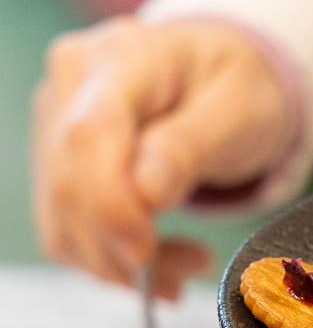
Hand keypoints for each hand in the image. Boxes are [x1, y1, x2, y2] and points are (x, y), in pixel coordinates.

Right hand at [33, 17, 292, 298]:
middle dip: (123, 247)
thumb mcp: (240, 109)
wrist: (227, 78)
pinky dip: (113, 262)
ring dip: (121, 264)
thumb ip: (191, 145)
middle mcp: (73, 85)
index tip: (146, 251)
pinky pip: (69, 229)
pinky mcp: (59, 163)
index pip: (90, 134)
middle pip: (70, 183)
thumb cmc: (240, 85)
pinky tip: (163, 267)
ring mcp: (58, 124)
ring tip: (189, 267)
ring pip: (64, 216)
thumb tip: (149, 192)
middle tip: (192, 268)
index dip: (110, 202)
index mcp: (122, 58)